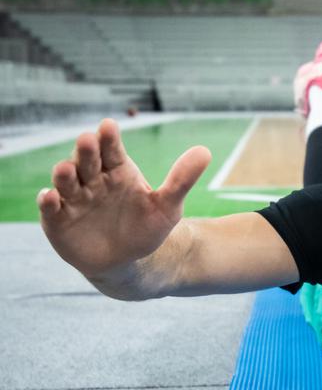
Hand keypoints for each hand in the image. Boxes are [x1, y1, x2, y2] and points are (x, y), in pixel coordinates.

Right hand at [37, 119, 210, 278]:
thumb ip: (182, 180)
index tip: (109, 126)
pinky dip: (48, 202)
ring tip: (67, 169)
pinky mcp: (57, 220)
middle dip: (86, 151)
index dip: (109, 138)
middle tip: (88, 140)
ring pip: (65, 181)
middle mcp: (92, 179)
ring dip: (64, 174)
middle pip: (87, 161)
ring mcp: (73, 199)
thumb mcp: (168, 206)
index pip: (112, 149)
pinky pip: (50, 209)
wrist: (129, 262)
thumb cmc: (147, 229)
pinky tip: (50, 197)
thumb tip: (205, 151)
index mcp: (117, 170)